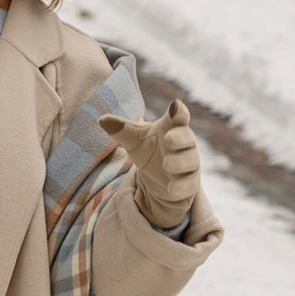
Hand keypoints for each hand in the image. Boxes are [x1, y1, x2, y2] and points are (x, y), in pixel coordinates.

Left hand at [99, 100, 201, 230]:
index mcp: (171, 128)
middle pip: (187, 137)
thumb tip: (102, 120)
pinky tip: (171, 189)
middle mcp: (184, 144)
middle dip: (179, 138)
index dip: (179, 110)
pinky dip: (181, 187)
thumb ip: (121, 130)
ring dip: (179, 162)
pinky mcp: (190, 184)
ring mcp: (189, 164)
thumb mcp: (133, 141)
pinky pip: (190, 185)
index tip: (175, 106)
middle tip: (167, 139)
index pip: (179, 116)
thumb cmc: (150, 151)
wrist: (158, 183)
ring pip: (191, 161)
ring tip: (166, 164)